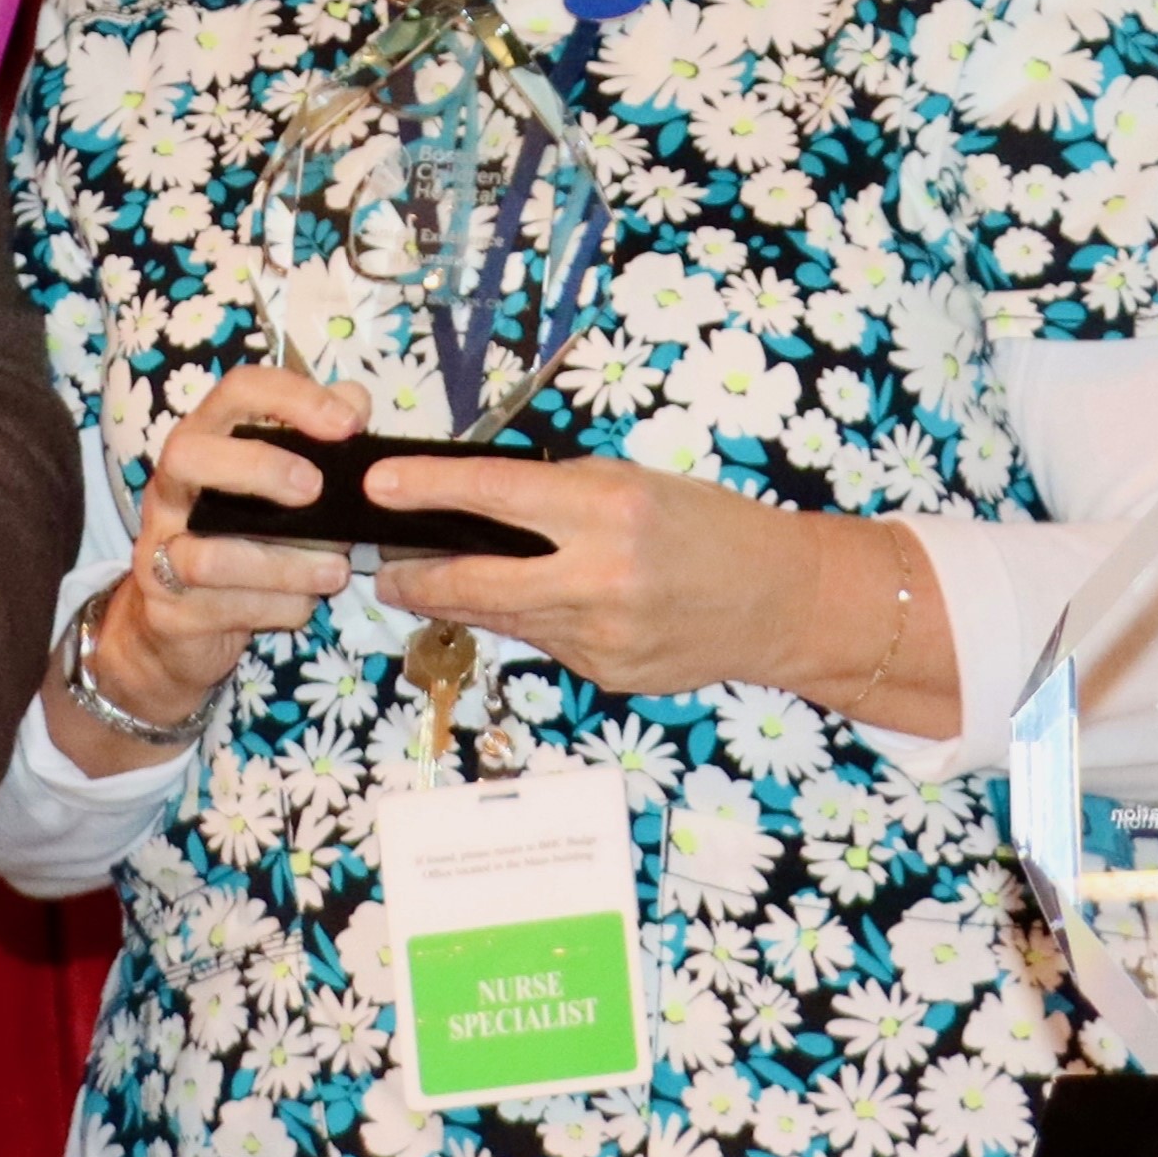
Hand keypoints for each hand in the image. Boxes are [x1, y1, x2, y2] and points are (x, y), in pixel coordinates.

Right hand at [57, 365, 374, 765]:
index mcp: (204, 444)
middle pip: (188, 455)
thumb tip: (354, 402)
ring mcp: (160, 552)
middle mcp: (172, 491)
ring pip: (208, 554)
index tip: (347, 423)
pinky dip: (275, 607)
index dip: (290, 397)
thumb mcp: (281, 488)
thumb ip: (318, 443)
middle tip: (315, 490)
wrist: (180, 630)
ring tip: (335, 570)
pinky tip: (305, 605)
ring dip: (282, 564)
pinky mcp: (168, 612)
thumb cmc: (242, 541)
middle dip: (257, 467)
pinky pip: (222, 608)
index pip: (235, 392)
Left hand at [364, 455, 952, 730]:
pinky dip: (531, 622)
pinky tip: (537, 605)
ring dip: (466, 600)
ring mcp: (601, 636)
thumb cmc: (707, 526)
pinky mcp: (605, 673)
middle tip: (380, 568)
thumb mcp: (633, 483)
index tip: (378, 487)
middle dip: (416, 576)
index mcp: (608, 510)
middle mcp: (600, 576)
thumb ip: (558, 495)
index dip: (427, 491)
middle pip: (476, 581)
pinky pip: (546, 643)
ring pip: (504, 618)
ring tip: (434, 580)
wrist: (779, 601)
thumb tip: (475, 503)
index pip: (495, 496)